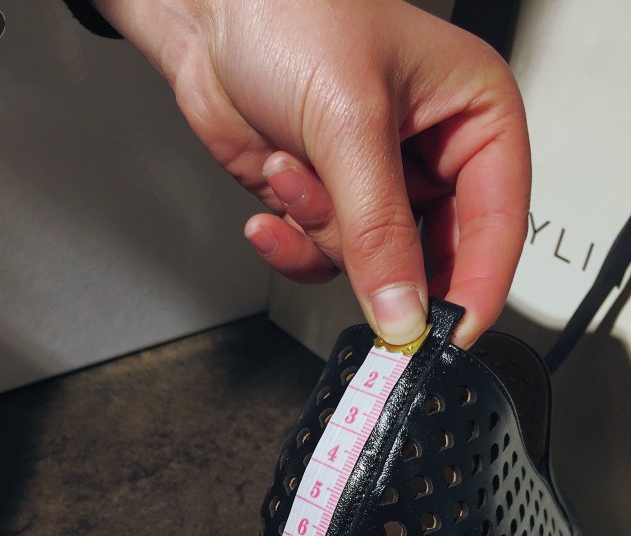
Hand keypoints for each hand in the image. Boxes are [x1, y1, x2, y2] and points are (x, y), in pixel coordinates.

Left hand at [93, 0, 528, 346]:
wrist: (206, 9)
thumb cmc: (291, 12)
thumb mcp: (350, 123)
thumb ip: (379, 230)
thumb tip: (404, 311)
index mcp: (472, 116)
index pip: (498, 220)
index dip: (479, 283)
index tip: (453, 333)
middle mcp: (430, 155)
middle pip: (435, 256)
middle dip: (386, 269)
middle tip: (371, 295)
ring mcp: (375, 186)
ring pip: (370, 265)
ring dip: (323, 232)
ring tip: (295, 170)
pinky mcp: (327, 204)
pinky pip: (323, 259)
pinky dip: (292, 241)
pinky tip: (273, 198)